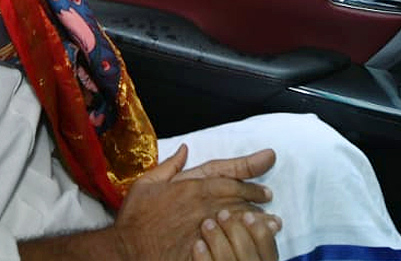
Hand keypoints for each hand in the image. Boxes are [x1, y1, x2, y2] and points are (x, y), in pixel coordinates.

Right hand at [115, 145, 278, 260]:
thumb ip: (169, 165)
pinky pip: (231, 243)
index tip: (265, 166)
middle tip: (269, 199)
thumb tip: (184, 149)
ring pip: (239, 220)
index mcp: (191, 186)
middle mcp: (202, 205)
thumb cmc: (136, 217)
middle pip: (238, 197)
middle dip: (256, 197)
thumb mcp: (147, 183)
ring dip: (258, 219)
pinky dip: (244, 241)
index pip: (228, 175)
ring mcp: (205, 228)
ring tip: (273, 222)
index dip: (249, 171)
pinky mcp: (205, 248)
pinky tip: (255, 243)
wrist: (127, 250)